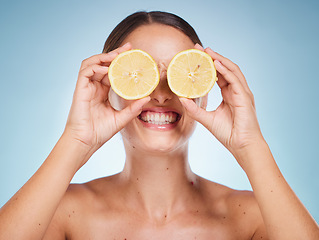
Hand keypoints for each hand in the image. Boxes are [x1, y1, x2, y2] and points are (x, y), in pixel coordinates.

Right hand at [64, 43, 149, 156]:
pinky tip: (106, 69)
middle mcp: (95, 87)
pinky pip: (85, 72)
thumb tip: (147, 98)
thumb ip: (133, 108)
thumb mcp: (121, 118)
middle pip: (103, 64)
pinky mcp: (79, 89)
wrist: (87, 142)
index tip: (134, 55)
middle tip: (129, 48)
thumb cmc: (100, 132)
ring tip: (117, 55)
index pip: (112, 72)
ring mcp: (86, 87)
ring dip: (104, 57)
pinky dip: (95, 67)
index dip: (121, 63)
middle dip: (115, 54)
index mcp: (103, 92)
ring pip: (92, 64)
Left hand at [180, 46, 263, 164]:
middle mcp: (237, 90)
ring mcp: (242, 92)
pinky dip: (226, 70)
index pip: (219, 75)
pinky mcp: (245, 97)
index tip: (196, 56)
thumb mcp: (207, 119)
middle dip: (213, 57)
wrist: (242, 146)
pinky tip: (216, 63)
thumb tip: (181, 99)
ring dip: (219, 59)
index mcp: (229, 94)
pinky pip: (235, 80)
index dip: (209, 65)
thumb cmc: (228, 134)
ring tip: (207, 51)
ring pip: (231, 70)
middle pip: (225, 69)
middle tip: (199, 48)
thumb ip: (195, 110)